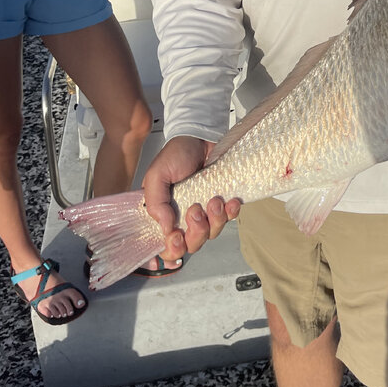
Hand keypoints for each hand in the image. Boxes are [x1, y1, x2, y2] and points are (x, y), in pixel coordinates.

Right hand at [141, 135, 241, 260]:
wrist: (201, 136)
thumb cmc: (177, 153)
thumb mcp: (157, 174)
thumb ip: (156, 202)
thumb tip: (166, 228)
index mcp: (164, 214)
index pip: (166, 246)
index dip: (172, 250)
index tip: (176, 237)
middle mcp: (183, 217)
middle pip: (191, 245)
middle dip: (196, 233)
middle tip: (196, 211)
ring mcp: (204, 212)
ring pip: (211, 234)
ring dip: (215, 220)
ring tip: (214, 200)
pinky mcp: (221, 204)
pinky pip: (229, 219)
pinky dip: (231, 213)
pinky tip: (230, 202)